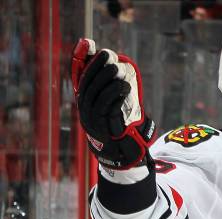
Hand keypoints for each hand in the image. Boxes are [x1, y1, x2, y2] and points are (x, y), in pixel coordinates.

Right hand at [72, 38, 155, 169]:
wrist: (122, 156)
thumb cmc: (120, 128)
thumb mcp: (115, 106)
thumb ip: (113, 89)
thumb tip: (116, 66)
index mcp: (85, 103)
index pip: (80, 78)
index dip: (83, 61)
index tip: (90, 45)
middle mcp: (85, 111)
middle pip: (88, 85)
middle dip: (98, 68)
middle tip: (110, 55)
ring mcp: (93, 121)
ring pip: (96, 96)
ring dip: (108, 80)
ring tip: (119, 69)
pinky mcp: (104, 128)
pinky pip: (107, 108)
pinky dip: (116, 95)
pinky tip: (125, 87)